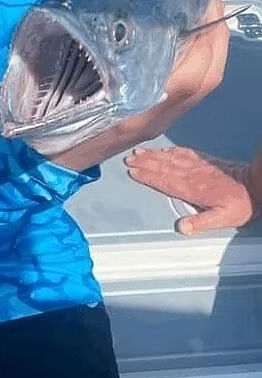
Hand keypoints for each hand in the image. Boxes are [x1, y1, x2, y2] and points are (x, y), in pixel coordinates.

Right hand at [34, 0, 229, 171]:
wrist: (56, 161)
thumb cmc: (56, 123)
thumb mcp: (70, 86)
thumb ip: (98, 56)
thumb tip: (119, 15)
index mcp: (139, 112)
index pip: (192, 77)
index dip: (206, 40)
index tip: (204, 5)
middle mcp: (157, 117)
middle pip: (207, 80)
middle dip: (217, 39)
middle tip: (208, 4)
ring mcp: (159, 119)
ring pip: (202, 85)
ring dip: (210, 49)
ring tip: (200, 17)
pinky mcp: (156, 117)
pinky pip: (190, 88)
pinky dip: (197, 61)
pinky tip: (184, 42)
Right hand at [125, 146, 258, 234]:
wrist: (256, 185)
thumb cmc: (241, 204)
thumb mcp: (224, 219)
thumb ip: (202, 222)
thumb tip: (181, 227)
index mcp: (193, 189)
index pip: (165, 181)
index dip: (148, 176)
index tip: (133, 171)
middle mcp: (192, 175)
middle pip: (164, 167)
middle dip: (145, 162)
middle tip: (129, 158)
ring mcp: (198, 166)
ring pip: (171, 159)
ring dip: (154, 155)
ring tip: (139, 152)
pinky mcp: (205, 161)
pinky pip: (184, 154)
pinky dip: (171, 151)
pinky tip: (164, 150)